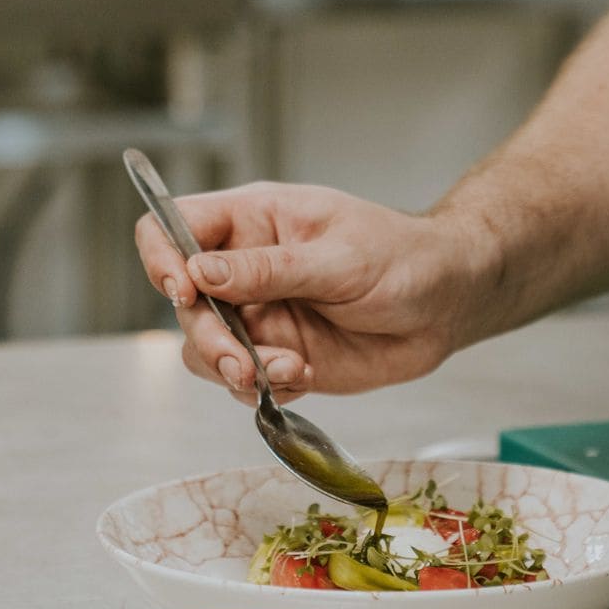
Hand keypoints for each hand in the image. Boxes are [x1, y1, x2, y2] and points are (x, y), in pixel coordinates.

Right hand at [134, 182, 497, 403]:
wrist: (446, 304)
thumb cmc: (404, 258)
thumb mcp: (341, 258)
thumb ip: (271, 269)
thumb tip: (200, 271)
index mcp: (254, 221)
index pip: (174, 226)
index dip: (161, 256)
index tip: (183, 289)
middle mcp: (245, 268)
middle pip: (184, 302)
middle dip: (208, 337)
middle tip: (243, 362)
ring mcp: (260, 315)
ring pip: (206, 349)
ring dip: (234, 368)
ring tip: (291, 369)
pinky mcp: (279, 355)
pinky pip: (243, 381)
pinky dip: (264, 387)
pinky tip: (306, 375)